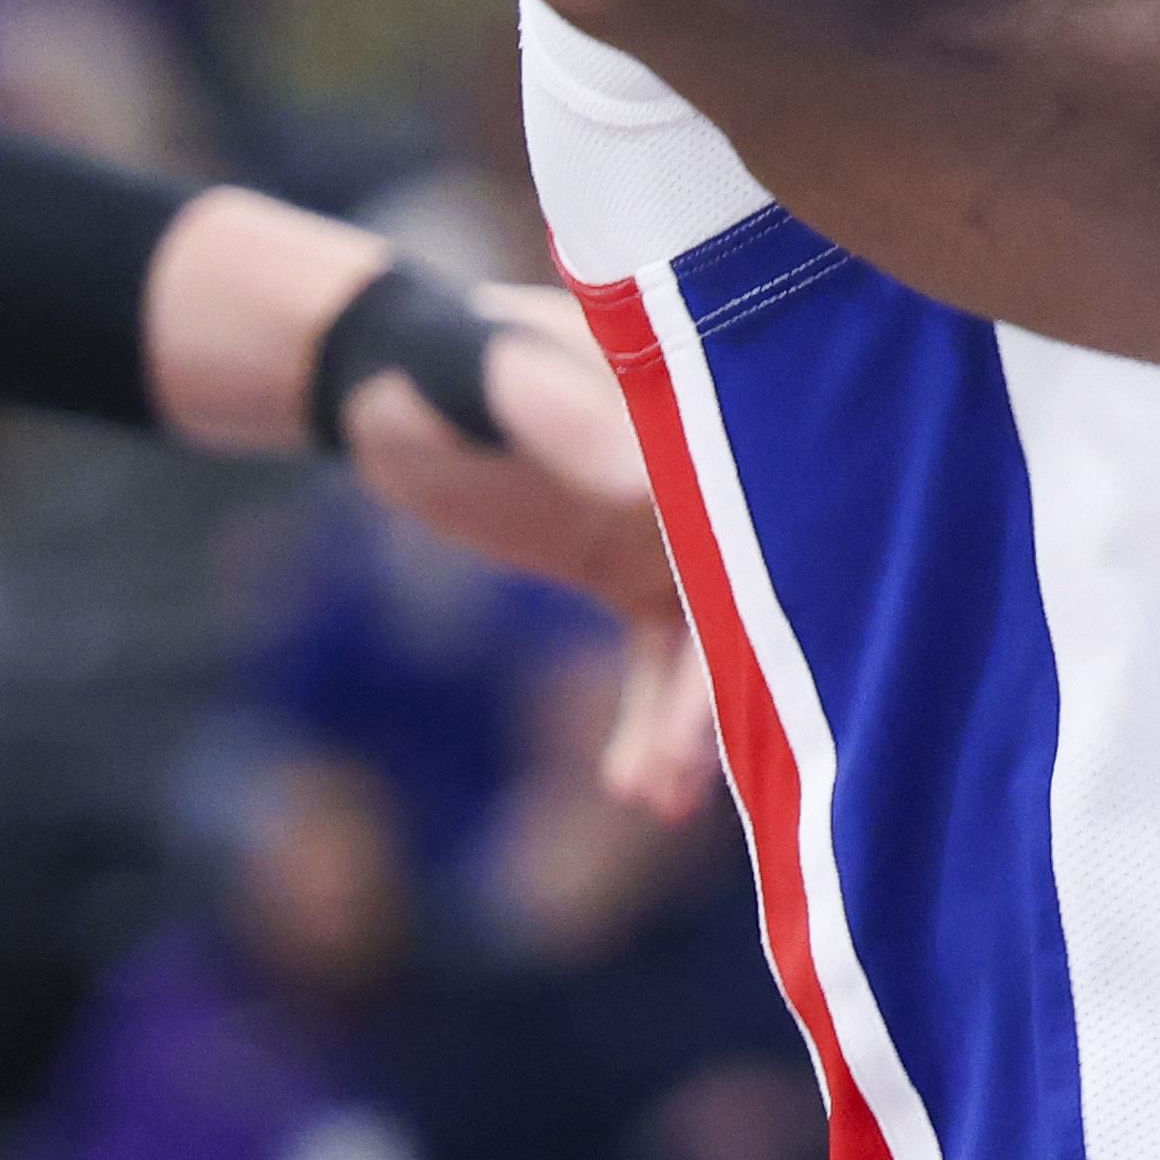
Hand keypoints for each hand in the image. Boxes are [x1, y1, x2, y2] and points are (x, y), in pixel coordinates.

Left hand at [341, 284, 715, 820]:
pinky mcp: (635, 572)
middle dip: (727, 676)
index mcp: (700, 401)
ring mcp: (676, 524)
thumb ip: (554, 419)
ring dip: (692, 718)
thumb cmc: (434, 363)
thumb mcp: (481, 380)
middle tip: (685, 761)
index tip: (762, 656)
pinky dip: (656, 721)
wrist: (386, 383)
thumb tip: (641, 488)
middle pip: (753, 579)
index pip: (766, 485)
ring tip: (655, 797)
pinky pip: (664, 658)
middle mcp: (708, 467)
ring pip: (712, 633)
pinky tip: (637, 789)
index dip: (772, 571)